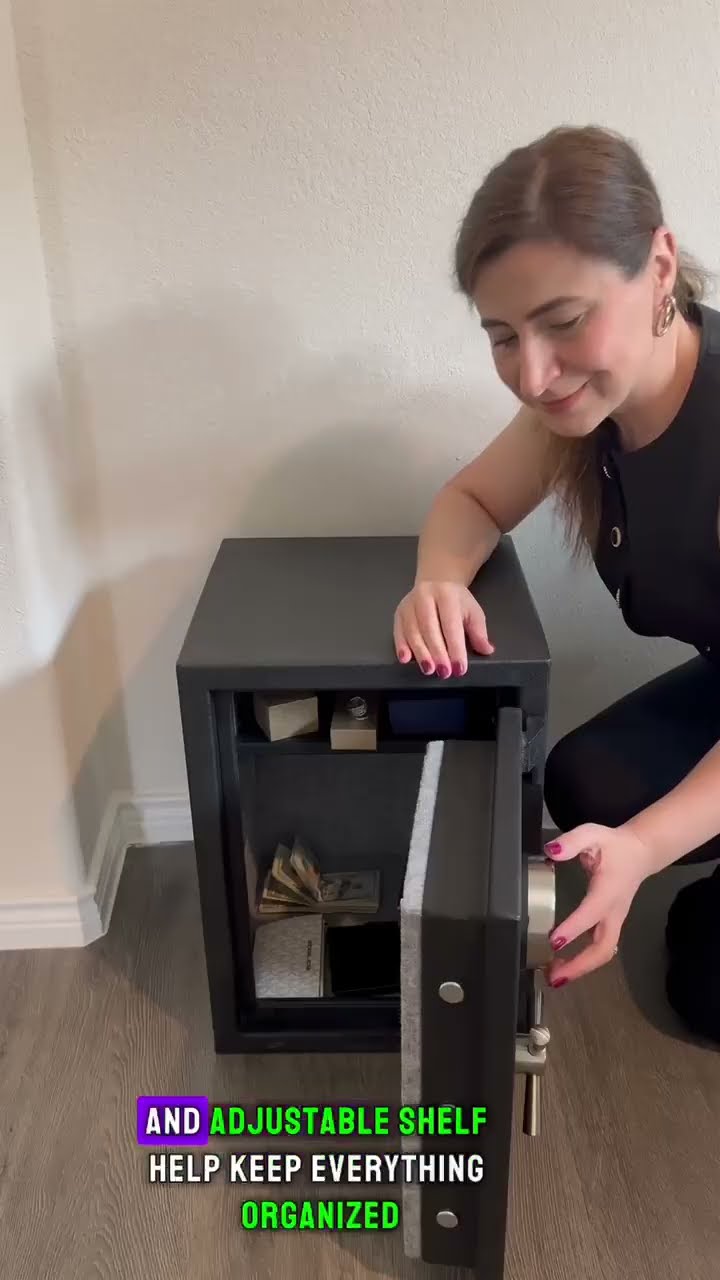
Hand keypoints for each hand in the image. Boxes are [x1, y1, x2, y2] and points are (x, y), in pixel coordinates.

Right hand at [393, 581, 493, 676]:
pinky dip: (401, 646)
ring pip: (413, 631)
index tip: (460, 668)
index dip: (455, 648)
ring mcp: (409, 604)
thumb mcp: (473, 612)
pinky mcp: (399, 612)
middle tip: (444, 672)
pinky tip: (406, 659)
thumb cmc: (456, 601)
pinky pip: (398, 631)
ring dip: (420, 653)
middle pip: (430, 628)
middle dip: (437, 653)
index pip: (451, 625)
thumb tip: (486, 649)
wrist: (437, 582)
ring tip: (429, 669)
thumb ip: (479, 632)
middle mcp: (425, 596)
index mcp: (447, 594)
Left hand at [544, 823, 656, 985]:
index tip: (553, 940)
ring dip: (580, 968)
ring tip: (554, 976)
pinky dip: (583, 960)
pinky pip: (599, 948)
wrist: (640, 851)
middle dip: (580, 965)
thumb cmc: (614, 845)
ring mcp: (614, 921)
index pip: (591, 913)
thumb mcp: (591, 834)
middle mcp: (613, 911)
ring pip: (602, 952)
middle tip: (553, 976)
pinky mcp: (611, 924)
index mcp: (608, 891)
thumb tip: (552, 851)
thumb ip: (571, 841)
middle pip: (603, 948)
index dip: (573, 928)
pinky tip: (562, 964)